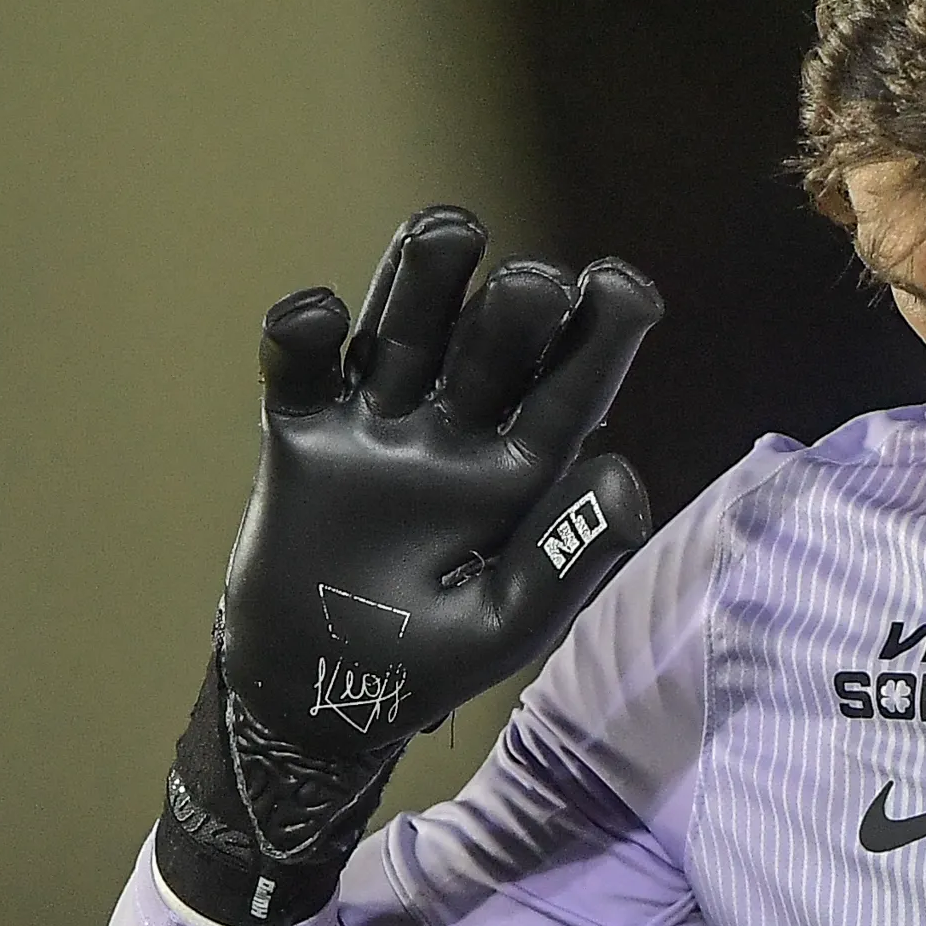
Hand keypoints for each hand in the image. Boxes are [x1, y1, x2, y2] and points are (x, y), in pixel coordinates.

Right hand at [159, 207, 661, 925]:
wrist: (313, 697)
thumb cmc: (425, 664)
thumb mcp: (508, 624)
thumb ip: (569, 560)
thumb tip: (620, 470)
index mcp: (527, 468)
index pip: (575, 384)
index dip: (604, 331)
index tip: (624, 287)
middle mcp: (460, 430)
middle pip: (494, 342)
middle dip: (516, 306)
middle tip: (532, 289)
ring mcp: (380, 424)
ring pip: (406, 328)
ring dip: (425, 278)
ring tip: (451, 229)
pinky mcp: (302, 432)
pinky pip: (301, 367)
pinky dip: (302, 331)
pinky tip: (318, 314)